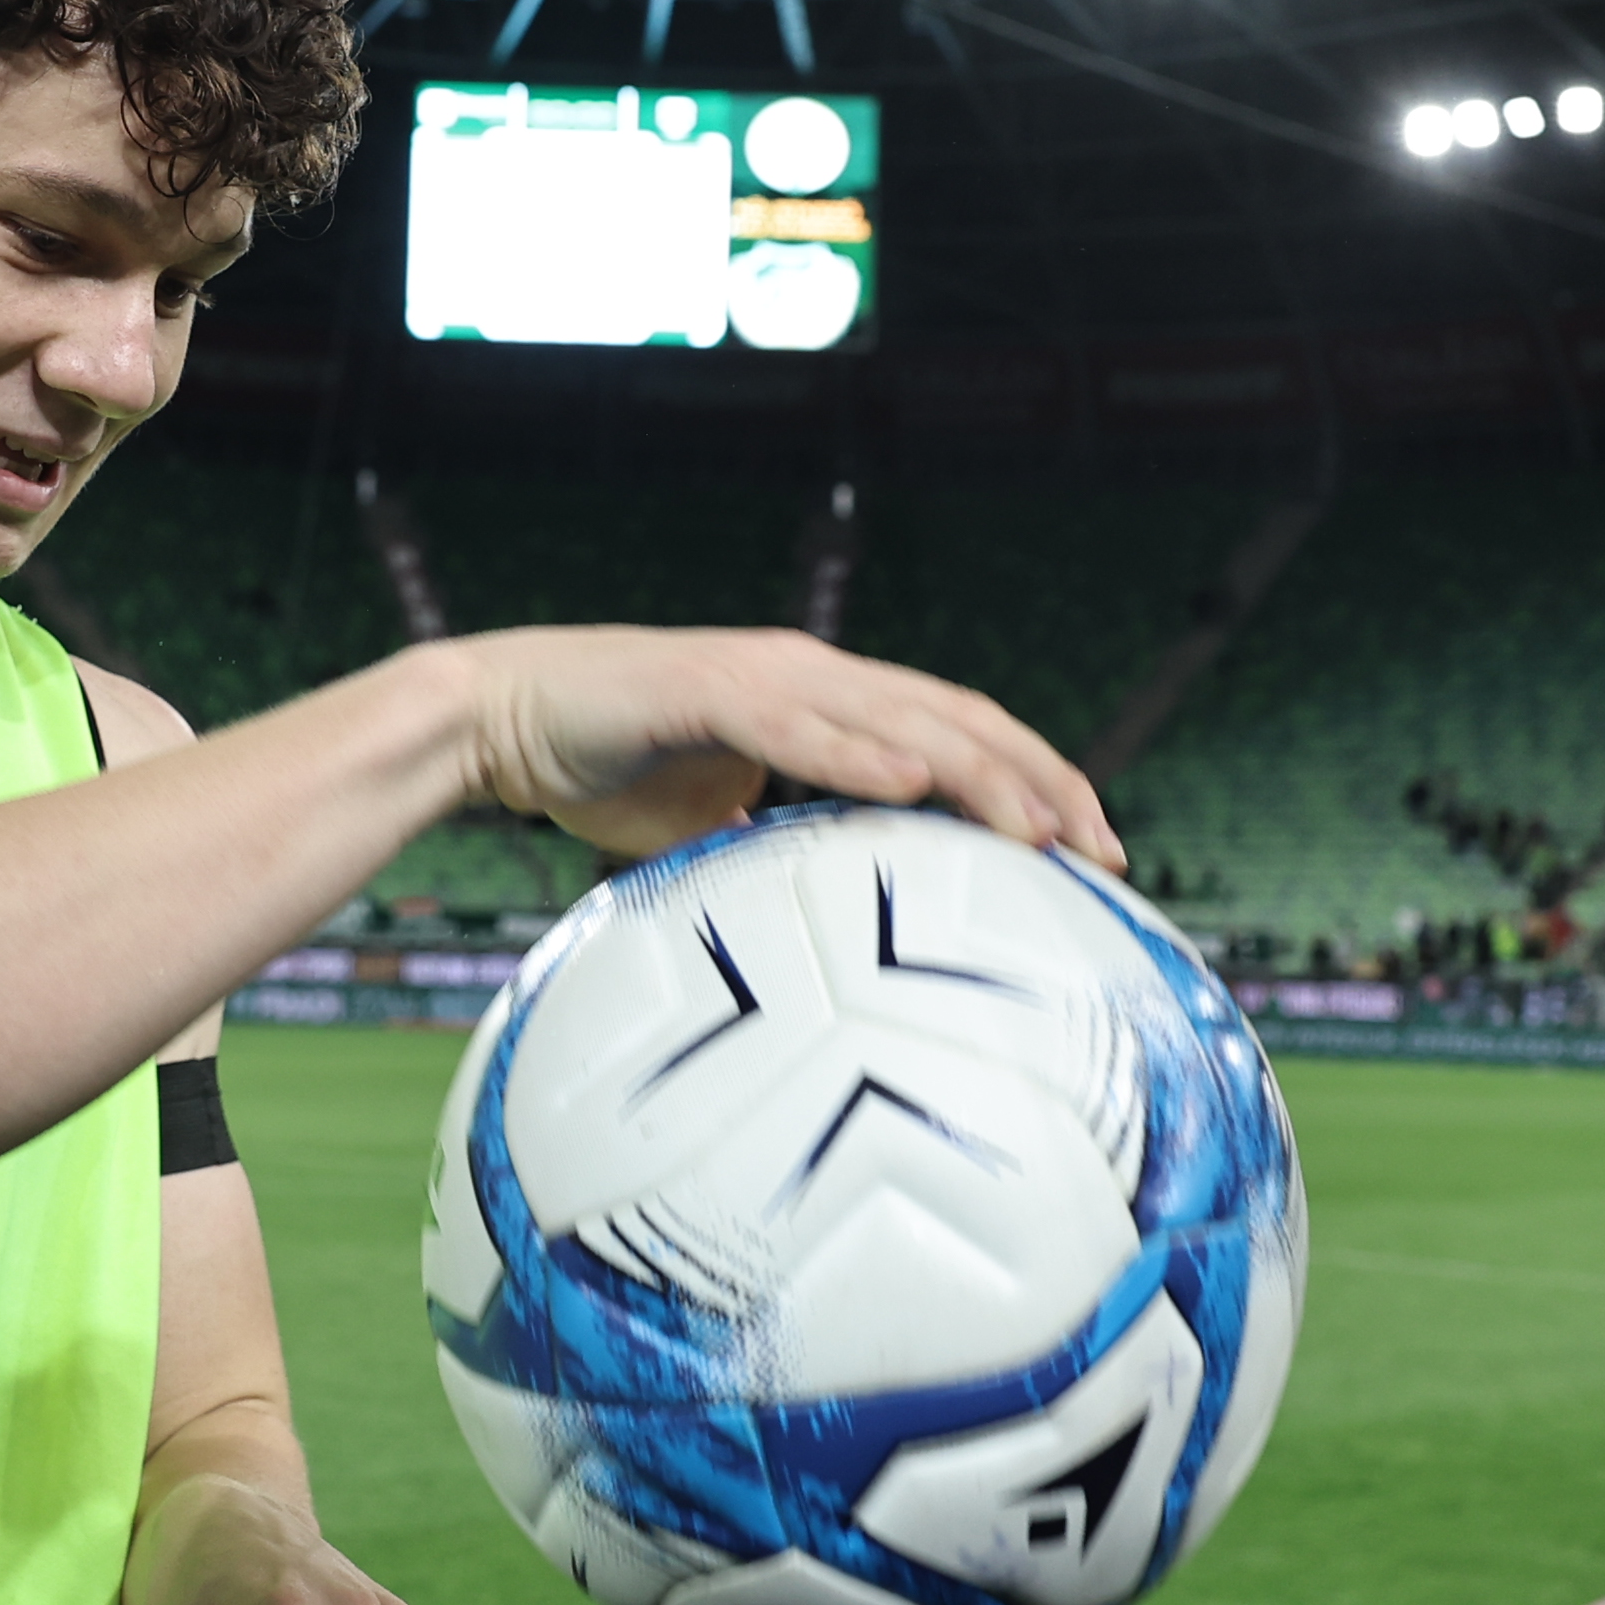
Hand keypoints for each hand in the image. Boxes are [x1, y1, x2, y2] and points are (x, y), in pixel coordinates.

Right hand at [445, 626, 1120, 867]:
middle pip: (960, 719)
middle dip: (1044, 783)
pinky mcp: (705, 688)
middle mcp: (813, 674)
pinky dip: (857, 751)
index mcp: (827, 701)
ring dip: (978, 773)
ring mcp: (764, 675)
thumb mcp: (717, 824)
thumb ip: (783, 852)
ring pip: (900, 717)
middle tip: (1104, 854)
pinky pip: (796, 724)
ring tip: (1041, 827)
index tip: (1091, 854)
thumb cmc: (606, 767)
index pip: (959, 734)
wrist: (499, 716)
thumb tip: (834, 930)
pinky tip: (912, 784)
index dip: (1035, 783)